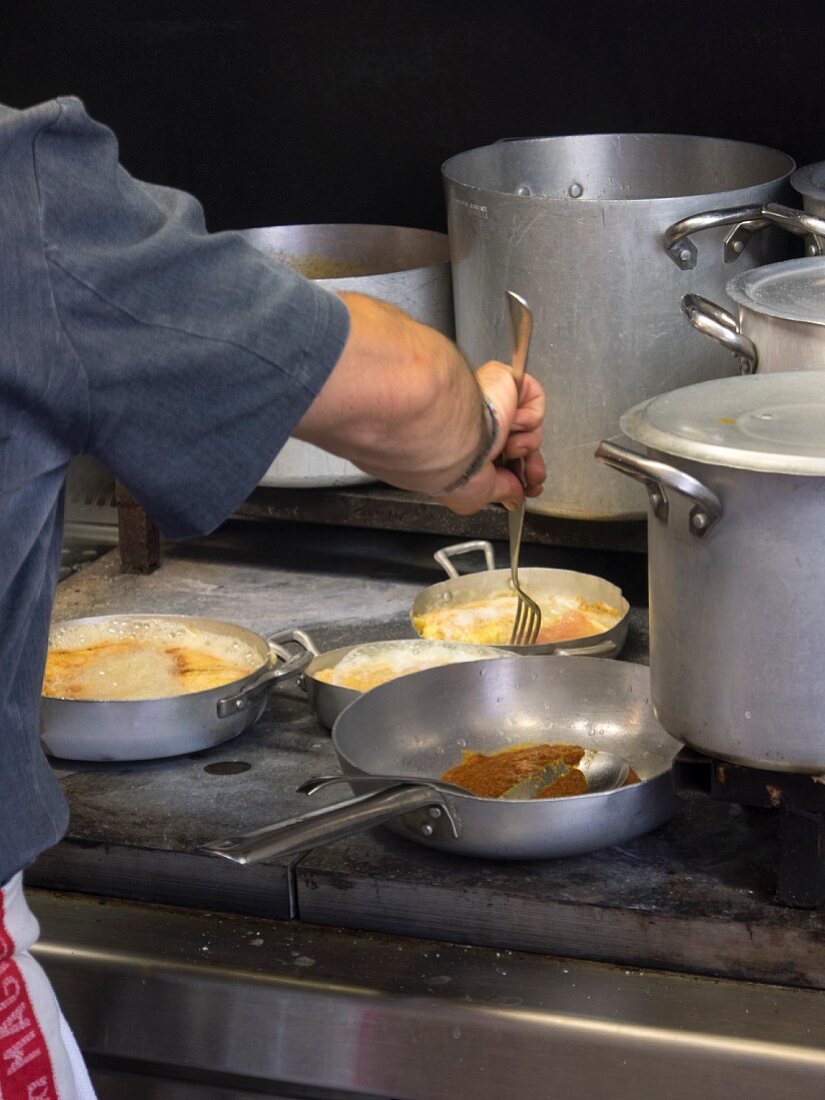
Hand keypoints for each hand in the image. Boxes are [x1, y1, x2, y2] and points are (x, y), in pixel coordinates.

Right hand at [438, 361, 545, 514]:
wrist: (455, 436)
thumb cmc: (453, 465)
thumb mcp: (477, 495)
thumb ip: (500, 494)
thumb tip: (514, 497)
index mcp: (470, 447)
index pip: (504, 460)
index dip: (521, 474)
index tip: (530, 487)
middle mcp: (482, 425)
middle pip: (521, 444)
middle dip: (531, 465)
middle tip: (533, 477)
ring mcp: (494, 401)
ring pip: (530, 426)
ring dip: (527, 443)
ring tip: (511, 447)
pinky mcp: (505, 381)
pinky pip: (535, 399)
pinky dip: (530, 416)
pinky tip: (512, 422)